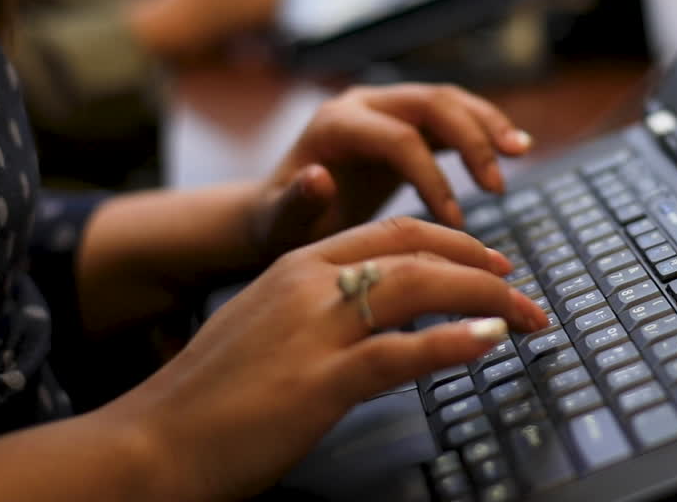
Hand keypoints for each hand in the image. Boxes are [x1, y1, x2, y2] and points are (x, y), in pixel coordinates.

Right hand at [115, 217, 549, 501]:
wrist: (150, 442)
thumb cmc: (207, 397)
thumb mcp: (264, 328)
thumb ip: (316, 312)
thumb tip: (372, 320)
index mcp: (294, 266)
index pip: (389, 234)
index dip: (449, 241)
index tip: (487, 260)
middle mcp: (307, 284)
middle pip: (415, 251)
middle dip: (480, 265)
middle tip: (522, 288)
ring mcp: (313, 330)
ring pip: (417, 287)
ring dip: (485, 297)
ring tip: (526, 314)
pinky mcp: (318, 382)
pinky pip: (400, 352)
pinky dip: (452, 341)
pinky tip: (490, 339)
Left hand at [261, 84, 533, 247]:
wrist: (279, 212)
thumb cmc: (279, 225)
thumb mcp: (280, 224)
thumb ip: (296, 204)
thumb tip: (319, 177)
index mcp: (334, 125)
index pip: (398, 139)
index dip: (433, 178)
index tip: (456, 223)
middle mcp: (362, 104)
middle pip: (430, 104)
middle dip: (471, 140)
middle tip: (497, 187)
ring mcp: (385, 107)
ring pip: (447, 100)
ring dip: (486, 124)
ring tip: (519, 152)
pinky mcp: (404, 120)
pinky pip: (451, 114)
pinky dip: (483, 127)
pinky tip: (513, 148)